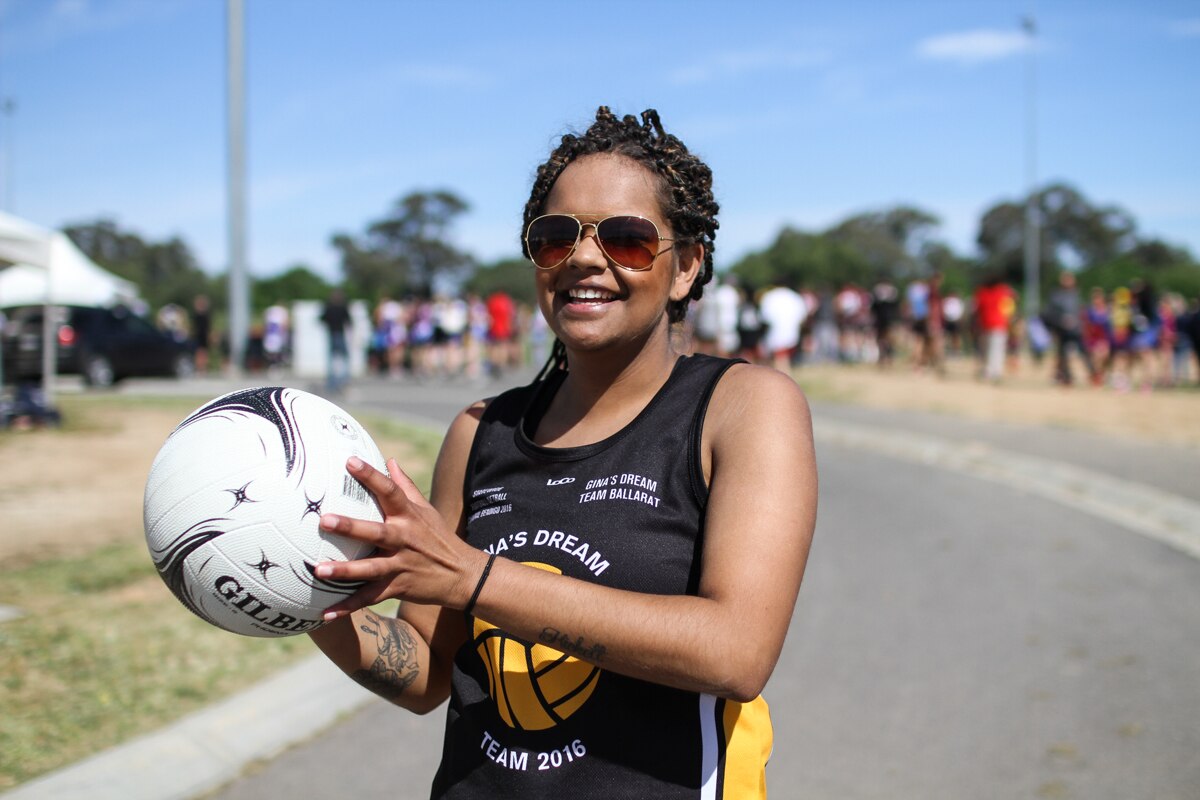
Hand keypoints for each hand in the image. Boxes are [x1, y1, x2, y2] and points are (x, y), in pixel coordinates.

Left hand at [315, 456, 481, 619]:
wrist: (463, 575)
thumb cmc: (439, 538)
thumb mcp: (426, 510)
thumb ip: (405, 486)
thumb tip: (389, 461)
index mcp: (409, 516)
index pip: (390, 491)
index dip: (370, 476)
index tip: (350, 461)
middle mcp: (404, 539)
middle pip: (375, 532)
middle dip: (350, 527)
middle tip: (324, 520)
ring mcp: (401, 565)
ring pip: (370, 569)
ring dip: (345, 571)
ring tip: (320, 570)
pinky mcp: (399, 587)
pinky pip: (370, 598)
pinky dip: (349, 607)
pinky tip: (326, 614)